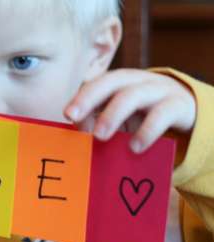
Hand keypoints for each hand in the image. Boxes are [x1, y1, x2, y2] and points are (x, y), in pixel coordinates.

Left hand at [64, 68, 196, 152]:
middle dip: (89, 98)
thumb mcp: (121, 118)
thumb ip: (100, 123)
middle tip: (73, 117)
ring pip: (133, 95)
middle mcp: (136, 81)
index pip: (96, 84)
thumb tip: (78, 136)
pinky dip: (147, 131)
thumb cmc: (144, 114)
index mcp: (119, 82)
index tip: (67, 115)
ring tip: (100, 136)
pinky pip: (161, 114)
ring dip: (113, 114)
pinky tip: (135, 147)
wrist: (186, 109)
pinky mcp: (178, 105)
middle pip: (111, 81)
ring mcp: (158, 90)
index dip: (81, 98)